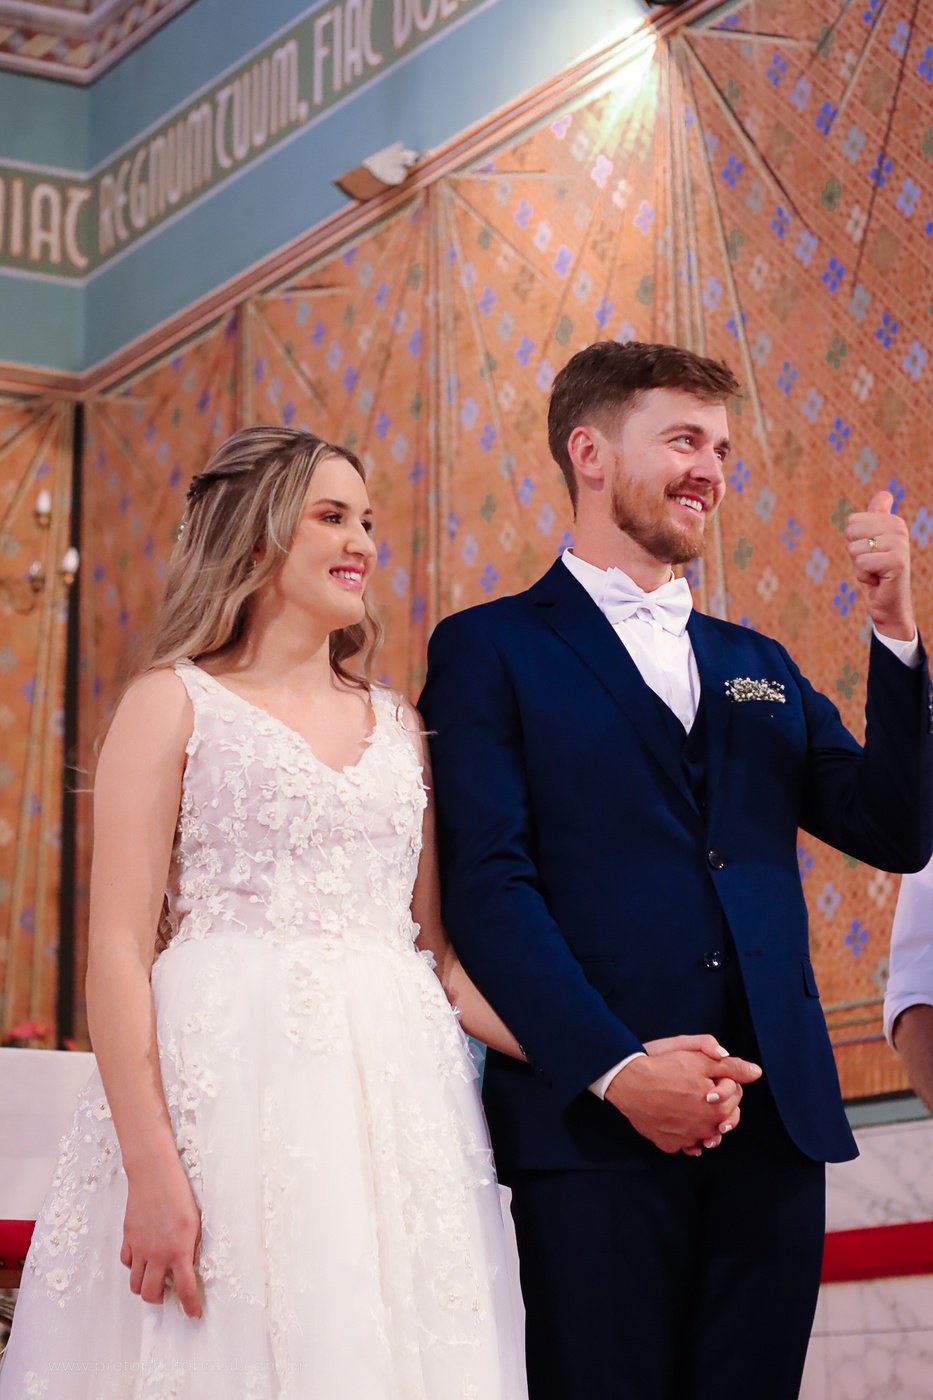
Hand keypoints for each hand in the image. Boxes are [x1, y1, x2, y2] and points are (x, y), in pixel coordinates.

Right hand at [121, 1161, 202, 1317]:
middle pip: (151, 1294)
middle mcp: (157, 1254)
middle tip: (168, 1292)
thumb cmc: (180, 1195)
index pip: (184, 1289)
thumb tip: (187, 1266)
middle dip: (160, 1299)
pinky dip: (134, 1267)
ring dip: (145, 1286)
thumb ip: (190, 1248)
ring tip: (155, 1277)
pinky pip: (127, 1263)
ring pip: (136, 1284)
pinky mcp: (128, 1239)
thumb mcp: (195, 1223)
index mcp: (179, 1250)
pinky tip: (144, 1258)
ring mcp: (140, 1248)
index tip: (194, 1314)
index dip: (190, 1306)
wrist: (155, 1175)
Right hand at [642, 1034, 745, 1155]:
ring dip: (704, 1124)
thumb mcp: (701, 1059)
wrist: (629, 1082)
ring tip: (691, 1108)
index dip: (725, 1084)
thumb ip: (732, 1067)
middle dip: (718, 1106)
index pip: (735, 1099)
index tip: (709, 1077)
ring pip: (705, 1135)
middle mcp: (706, 1129)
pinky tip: (678, 1120)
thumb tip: (755, 1072)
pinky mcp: (669, 1145)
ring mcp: (687, 1140)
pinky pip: (684, 1144)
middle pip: (723, 1120)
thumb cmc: (664, 1066)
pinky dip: (684, 1134)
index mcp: (718, 1108)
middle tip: (703, 1092)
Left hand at [845, 491, 914, 641]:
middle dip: (855, 553)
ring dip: (859, 567)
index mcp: (892, 521)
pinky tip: (877, 581)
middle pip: (851, 532)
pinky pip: (861, 563)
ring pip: (855, 549)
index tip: (870, 553)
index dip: (854, 541)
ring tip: (875, 572)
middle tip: (871, 564)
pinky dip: (863, 576)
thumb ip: (876, 517)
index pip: (852, 521)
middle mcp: (899, 529)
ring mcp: (900, 545)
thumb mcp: (872, 542)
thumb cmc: (877, 572)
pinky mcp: (897, 562)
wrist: (889, 604)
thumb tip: (884, 494)